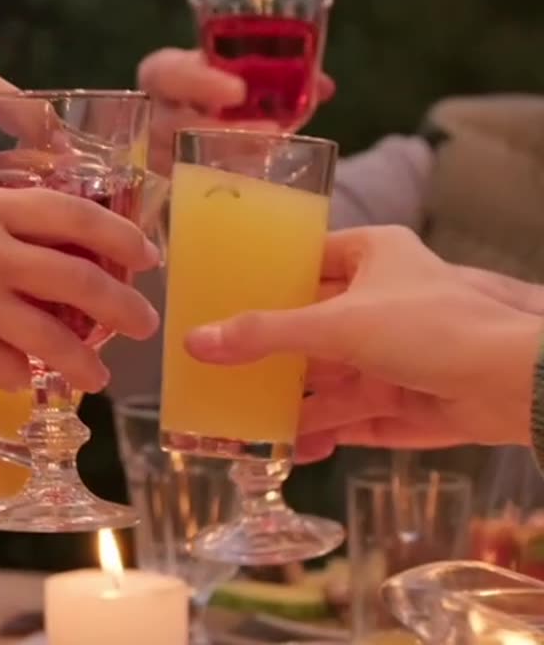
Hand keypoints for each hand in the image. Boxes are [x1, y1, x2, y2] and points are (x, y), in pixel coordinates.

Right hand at [0, 184, 159, 404]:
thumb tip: (33, 247)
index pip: (72, 212)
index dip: (119, 234)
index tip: (144, 253)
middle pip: (81, 277)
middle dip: (123, 306)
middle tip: (143, 322)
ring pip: (57, 335)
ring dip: (87, 360)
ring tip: (99, 374)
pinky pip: (12, 369)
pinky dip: (27, 378)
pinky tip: (28, 382)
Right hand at [136, 48, 334, 173]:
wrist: (198, 121)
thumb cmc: (218, 89)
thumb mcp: (240, 73)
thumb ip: (275, 76)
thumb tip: (323, 86)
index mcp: (163, 77)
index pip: (165, 73)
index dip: (198, 82)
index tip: (239, 92)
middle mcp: (153, 115)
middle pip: (170, 125)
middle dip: (220, 131)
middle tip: (271, 132)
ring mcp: (156, 153)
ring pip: (178, 163)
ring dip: (227, 161)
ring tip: (270, 157)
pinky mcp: (167, 184)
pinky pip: (187, 191)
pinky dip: (223, 188)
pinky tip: (255, 186)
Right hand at [180, 226, 539, 460]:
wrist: (515, 386)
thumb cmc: (430, 328)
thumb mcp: (335, 323)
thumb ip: (264, 334)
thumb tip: (195, 342)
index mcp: (370, 257)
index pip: (303, 260)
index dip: (259, 280)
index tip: (212, 298)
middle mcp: (378, 301)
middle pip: (305, 326)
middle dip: (263, 353)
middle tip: (210, 368)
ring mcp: (388, 353)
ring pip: (322, 377)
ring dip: (284, 400)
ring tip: (234, 422)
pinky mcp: (399, 400)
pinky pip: (344, 417)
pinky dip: (314, 431)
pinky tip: (282, 448)